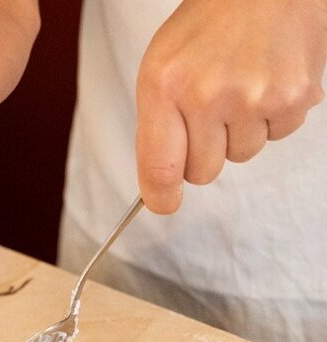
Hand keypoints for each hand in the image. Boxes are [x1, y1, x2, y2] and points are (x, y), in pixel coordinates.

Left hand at [136, 0, 326, 212]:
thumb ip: (158, 122)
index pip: (160, 165)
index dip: (161, 195)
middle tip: (208, 115)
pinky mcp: (294, 98)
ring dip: (238, 132)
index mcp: (164, 85)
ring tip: (240, 86)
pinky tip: (265, 81)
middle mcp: (207, 95)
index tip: (164, 204)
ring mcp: (254, 98)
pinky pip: (276, 136)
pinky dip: (271, 118)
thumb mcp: (161, 66)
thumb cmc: (207, 27)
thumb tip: (163, 181)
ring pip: (241, 155)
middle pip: (203, 171)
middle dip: (203, 154)